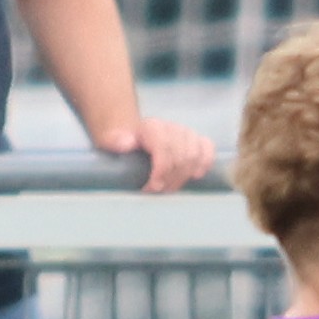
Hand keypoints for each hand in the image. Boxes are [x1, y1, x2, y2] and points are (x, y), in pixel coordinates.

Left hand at [95, 113, 215, 192]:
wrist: (133, 137)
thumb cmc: (122, 145)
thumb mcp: (111, 141)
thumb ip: (115, 141)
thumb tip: (126, 143)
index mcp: (152, 127)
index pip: (164, 149)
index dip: (161, 172)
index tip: (152, 188)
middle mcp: (171, 127)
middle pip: (180, 157)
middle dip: (171, 180)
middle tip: (158, 192)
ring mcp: (186, 132)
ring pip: (194, 156)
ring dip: (183, 177)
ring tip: (169, 188)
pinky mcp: (197, 139)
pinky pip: (208, 148)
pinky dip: (204, 163)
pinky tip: (194, 175)